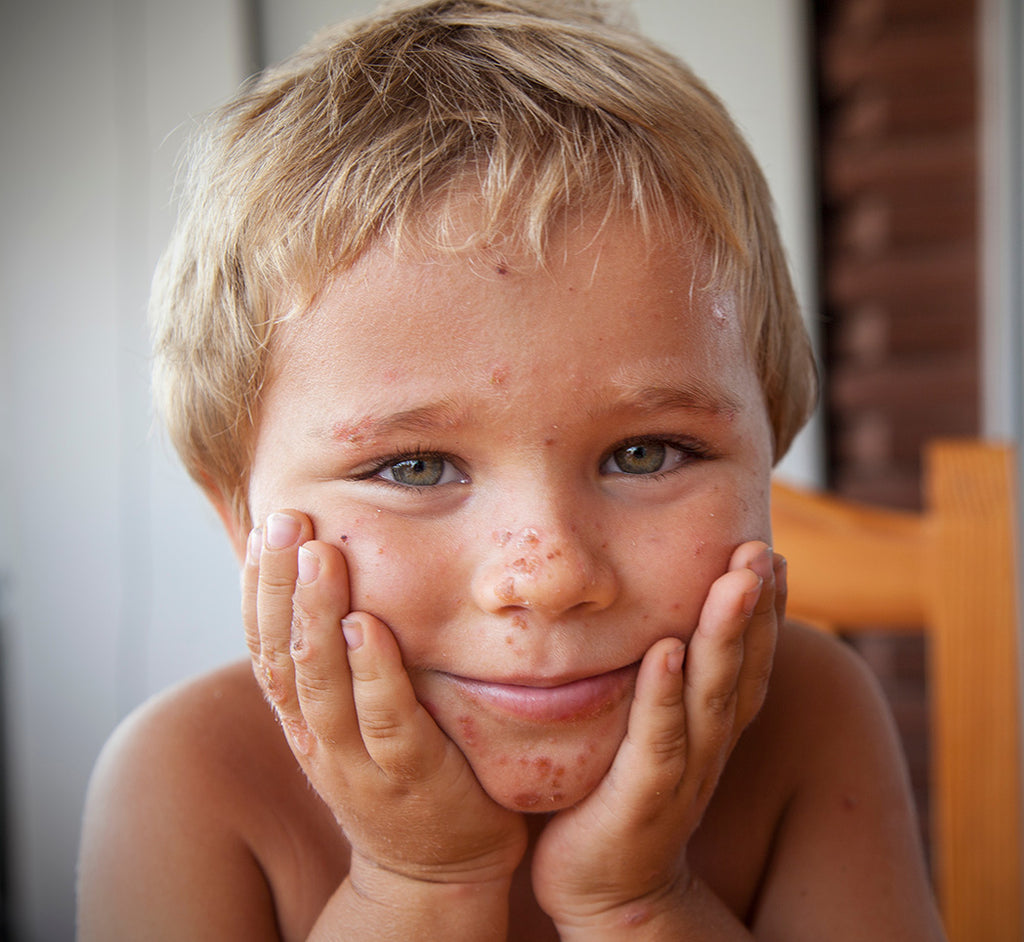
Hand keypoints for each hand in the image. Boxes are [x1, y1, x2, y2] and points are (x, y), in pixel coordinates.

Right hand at [242, 510, 527, 893]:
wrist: (437, 866)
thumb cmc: (400, 770)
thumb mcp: (354, 716)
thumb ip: (339, 661)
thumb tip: (329, 582)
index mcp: (303, 718)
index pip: (266, 644)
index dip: (259, 585)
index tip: (268, 523)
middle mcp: (318, 739)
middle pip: (285, 655)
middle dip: (279, 585)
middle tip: (285, 518)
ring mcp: (361, 762)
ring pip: (324, 685)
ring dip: (317, 618)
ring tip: (318, 556)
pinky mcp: (412, 778)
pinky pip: (387, 721)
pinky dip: (374, 674)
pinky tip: (370, 627)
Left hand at [530, 541, 784, 933]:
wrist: (604, 888)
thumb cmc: (621, 792)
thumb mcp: (653, 729)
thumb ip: (664, 681)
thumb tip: (660, 615)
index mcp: (713, 726)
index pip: (750, 660)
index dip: (767, 610)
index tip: (772, 553)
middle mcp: (709, 745)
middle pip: (742, 668)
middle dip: (755, 606)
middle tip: (762, 548)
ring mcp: (681, 773)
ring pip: (712, 696)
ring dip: (726, 635)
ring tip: (736, 579)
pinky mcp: (641, 799)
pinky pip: (657, 742)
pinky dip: (664, 695)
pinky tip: (667, 650)